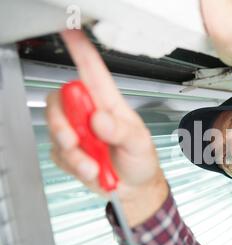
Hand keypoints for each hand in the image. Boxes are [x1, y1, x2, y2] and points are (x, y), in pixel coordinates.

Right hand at [45, 30, 168, 226]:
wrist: (134, 188)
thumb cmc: (141, 161)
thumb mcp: (140, 144)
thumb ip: (122, 131)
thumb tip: (100, 119)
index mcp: (110, 105)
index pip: (93, 73)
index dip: (82, 53)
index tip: (72, 35)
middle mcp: (91, 115)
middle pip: (61, 100)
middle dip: (63, 122)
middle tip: (76, 139)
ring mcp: (79, 133)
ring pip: (56, 129)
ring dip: (72, 152)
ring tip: (92, 165)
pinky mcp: (70, 152)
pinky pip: (57, 153)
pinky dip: (72, 164)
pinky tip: (90, 170)